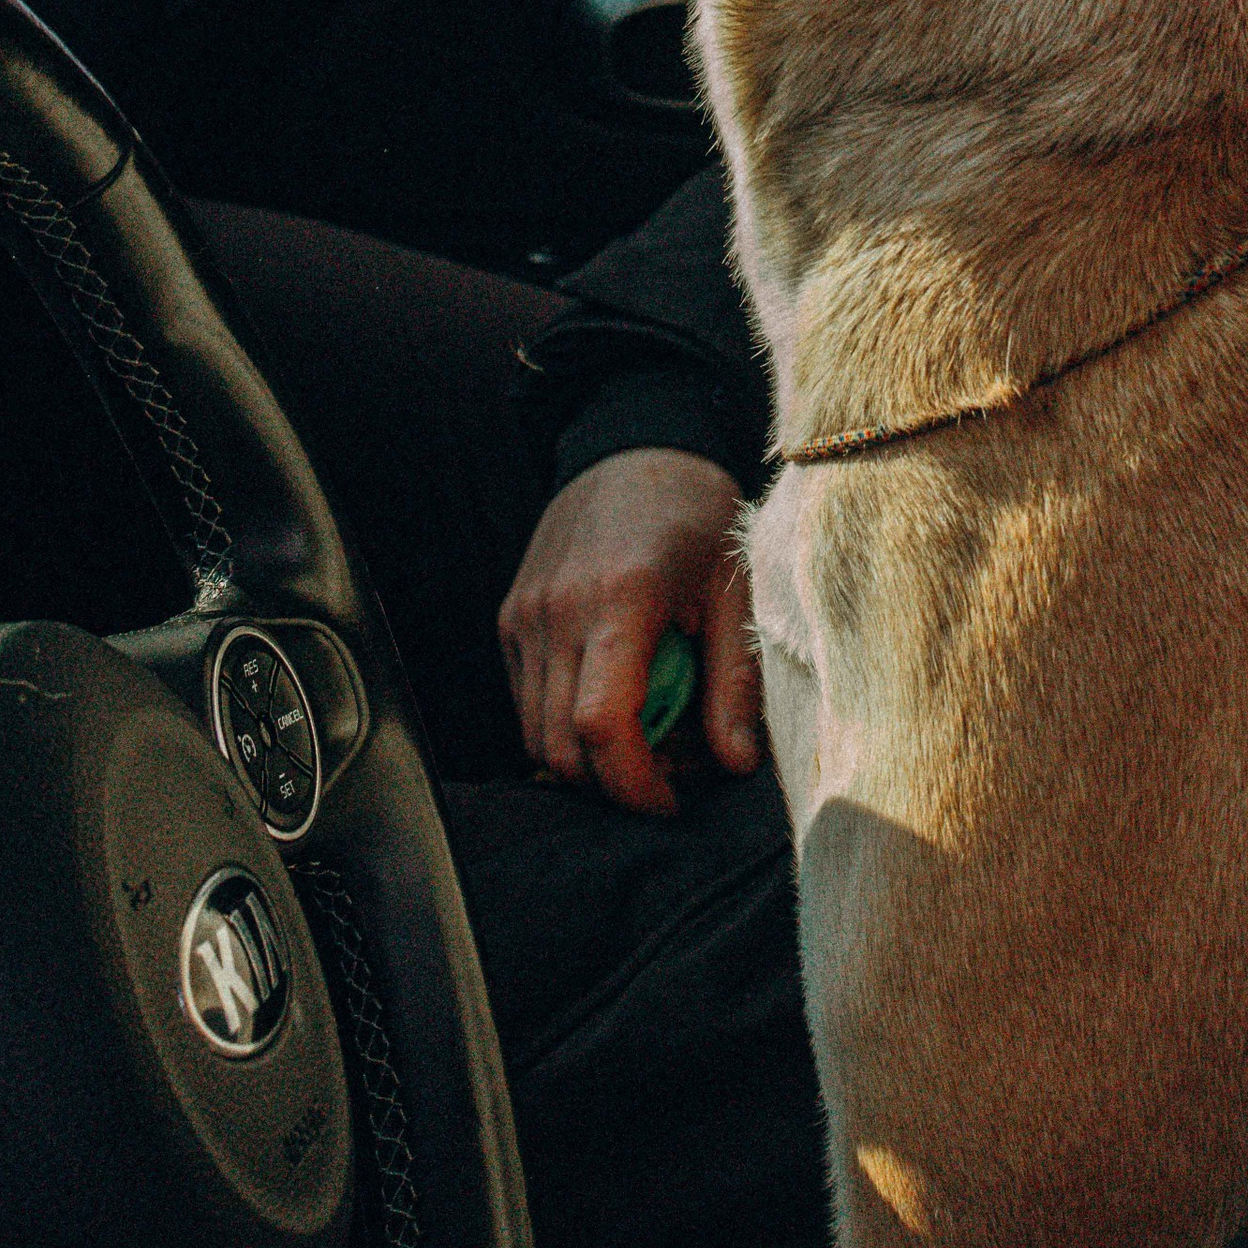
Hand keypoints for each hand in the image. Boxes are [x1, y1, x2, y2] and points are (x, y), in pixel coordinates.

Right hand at [497, 446, 760, 811]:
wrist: (634, 445)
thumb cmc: (696, 514)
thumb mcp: (737, 585)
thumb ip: (735, 679)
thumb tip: (737, 763)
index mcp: (621, 596)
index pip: (602, 723)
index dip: (635, 784)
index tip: (672, 802)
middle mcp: (558, 608)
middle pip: (562, 745)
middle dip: (614, 784)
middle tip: (671, 772)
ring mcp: (525, 614)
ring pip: (535, 734)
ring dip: (587, 761)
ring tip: (646, 737)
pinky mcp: (511, 618)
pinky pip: (526, 703)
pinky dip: (563, 726)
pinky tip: (614, 704)